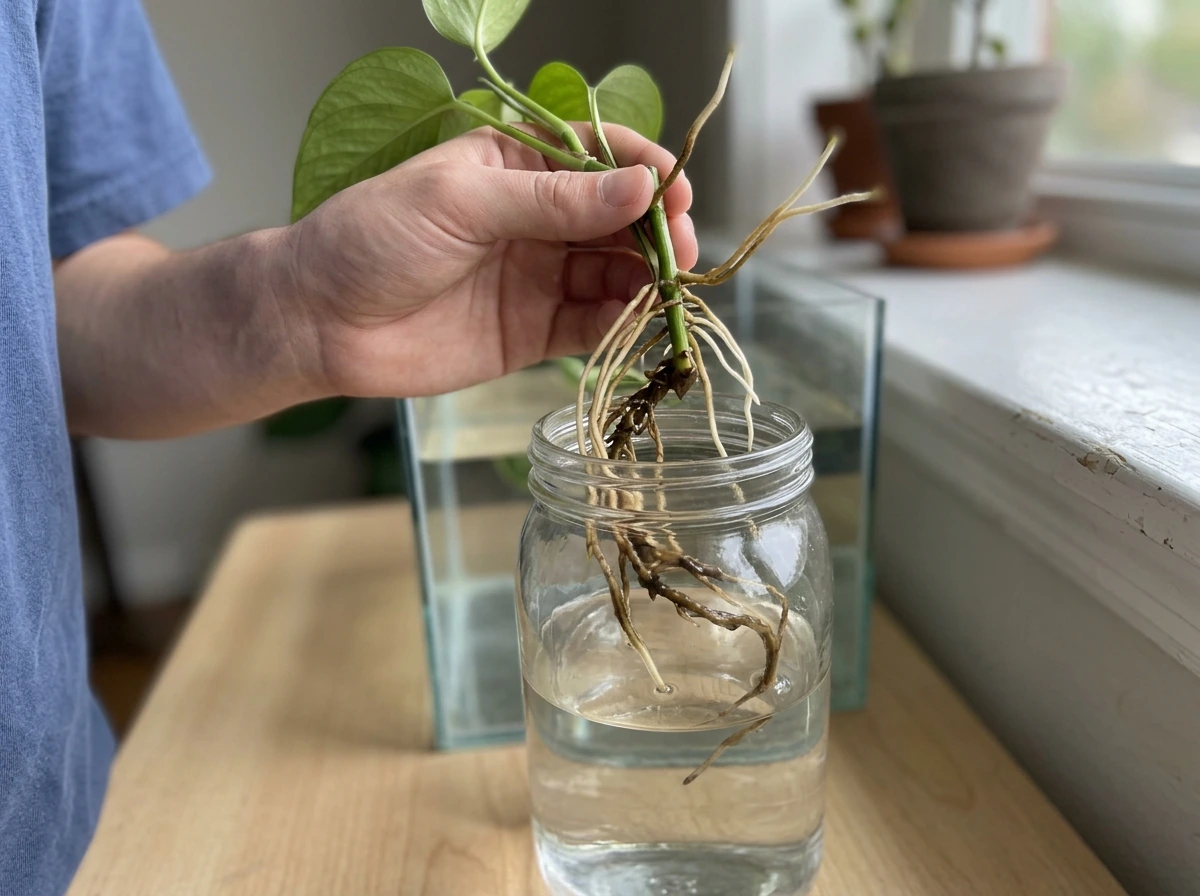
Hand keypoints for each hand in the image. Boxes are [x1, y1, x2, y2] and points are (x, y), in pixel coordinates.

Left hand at [284, 124, 696, 397]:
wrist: (320, 322)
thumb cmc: (372, 238)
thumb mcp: (462, 200)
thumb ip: (552, 200)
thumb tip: (638, 188)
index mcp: (517, 165)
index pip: (598, 157)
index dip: (642, 172)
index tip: (675, 192)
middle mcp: (537, 220)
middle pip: (618, 219)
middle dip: (655, 232)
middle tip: (681, 251)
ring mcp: (539, 276)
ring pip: (613, 274)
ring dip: (645, 281)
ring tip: (666, 290)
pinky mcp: (534, 333)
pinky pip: (592, 325)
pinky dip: (620, 324)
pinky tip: (636, 322)